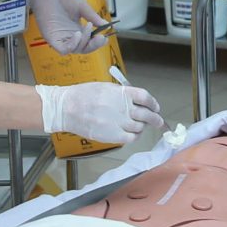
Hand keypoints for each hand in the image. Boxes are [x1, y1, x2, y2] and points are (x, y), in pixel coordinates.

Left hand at [27, 0, 110, 54]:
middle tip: (101, 37)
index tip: (105, 37)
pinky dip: (72, 45)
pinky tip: (77, 34)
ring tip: (87, 27)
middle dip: (94, 45)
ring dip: (84, 42)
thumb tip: (105, 24)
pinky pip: (63, 49)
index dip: (97, 42)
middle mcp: (69, 35)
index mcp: (76, 29)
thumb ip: (92, 17)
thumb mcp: (82, 6)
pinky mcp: (51, 38)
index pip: (88, 42)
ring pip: (75, 50)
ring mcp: (60, 37)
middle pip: (83, 48)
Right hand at [38, 81, 163, 144]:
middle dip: (156, 119)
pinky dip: (134, 136)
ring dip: (142, 127)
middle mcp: (123, 107)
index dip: (153, 103)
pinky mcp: (113, 135)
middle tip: (159, 122)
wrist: (67, 108)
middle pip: (147, 114)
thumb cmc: (83, 96)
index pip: (145, 97)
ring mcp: (119, 122)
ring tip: (139, 127)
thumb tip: (135, 102)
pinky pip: (131, 138)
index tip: (155, 107)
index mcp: (122, 93)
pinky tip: (131, 134)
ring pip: (140, 127)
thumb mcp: (105, 88)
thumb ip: (121, 95)